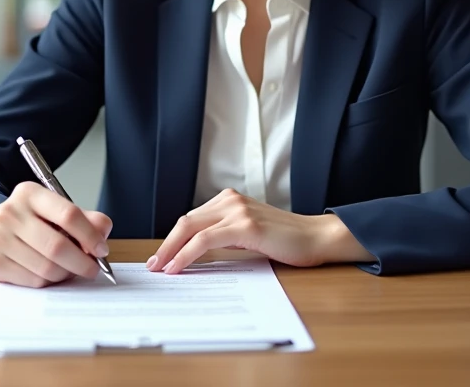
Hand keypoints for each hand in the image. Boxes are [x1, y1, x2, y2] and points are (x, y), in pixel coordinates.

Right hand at [0, 182, 112, 287]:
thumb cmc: (33, 221)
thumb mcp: (58, 209)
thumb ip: (86, 218)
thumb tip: (102, 233)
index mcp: (29, 193)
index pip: (68, 215)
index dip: (90, 236)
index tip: (101, 249)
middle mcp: (9, 213)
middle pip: (57, 246)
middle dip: (82, 262)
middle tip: (93, 268)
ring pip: (46, 268)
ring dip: (66, 274)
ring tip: (71, 268)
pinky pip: (33, 281)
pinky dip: (49, 281)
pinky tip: (51, 272)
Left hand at [147, 188, 373, 274]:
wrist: (317, 238)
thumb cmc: (286, 240)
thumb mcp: (249, 234)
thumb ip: (225, 235)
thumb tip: (195, 252)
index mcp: (231, 200)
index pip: (192, 218)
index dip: (172, 239)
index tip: (160, 257)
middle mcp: (231, 201)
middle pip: (186, 221)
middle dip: (165, 245)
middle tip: (152, 265)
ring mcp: (238, 211)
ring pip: (191, 229)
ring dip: (171, 250)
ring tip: (160, 268)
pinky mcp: (245, 226)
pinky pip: (205, 241)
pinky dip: (186, 254)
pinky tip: (178, 267)